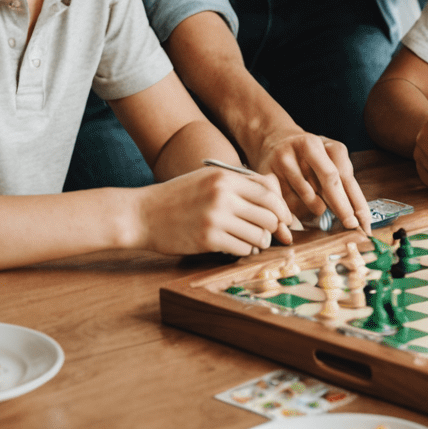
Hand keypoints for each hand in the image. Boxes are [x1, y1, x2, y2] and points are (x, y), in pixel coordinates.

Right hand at [135, 166, 291, 255]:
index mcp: (226, 178)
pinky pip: (241, 248)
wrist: (143, 214)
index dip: (281, 208)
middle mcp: (223, 196)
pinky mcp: (207, 240)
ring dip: (259, 241)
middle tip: (270, 233)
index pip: (269, 192)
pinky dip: (243, 250)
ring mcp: (215, 218)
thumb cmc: (178, 196)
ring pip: (258, 235)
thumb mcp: (208, 179)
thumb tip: (273, 197)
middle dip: (273, 227)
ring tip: (251, 240)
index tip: (284, 218)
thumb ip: (239, 184)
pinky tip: (235, 246)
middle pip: (268, 215)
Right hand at [255, 130, 371, 233]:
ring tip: (319, 209)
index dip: (355, 200)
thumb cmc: (308, 155)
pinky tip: (296, 219)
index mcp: (321, 144)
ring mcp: (284, 160)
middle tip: (350, 225)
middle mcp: (303, 148)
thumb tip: (354, 213)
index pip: (343, 175)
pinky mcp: (267, 174)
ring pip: (307, 197)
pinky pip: (285, 204)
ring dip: (317, 209)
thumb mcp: (327, 156)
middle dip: (342, 207)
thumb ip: (340, 177)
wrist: (273, 140)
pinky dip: (294, 215)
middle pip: (328, 181)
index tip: (362, 222)